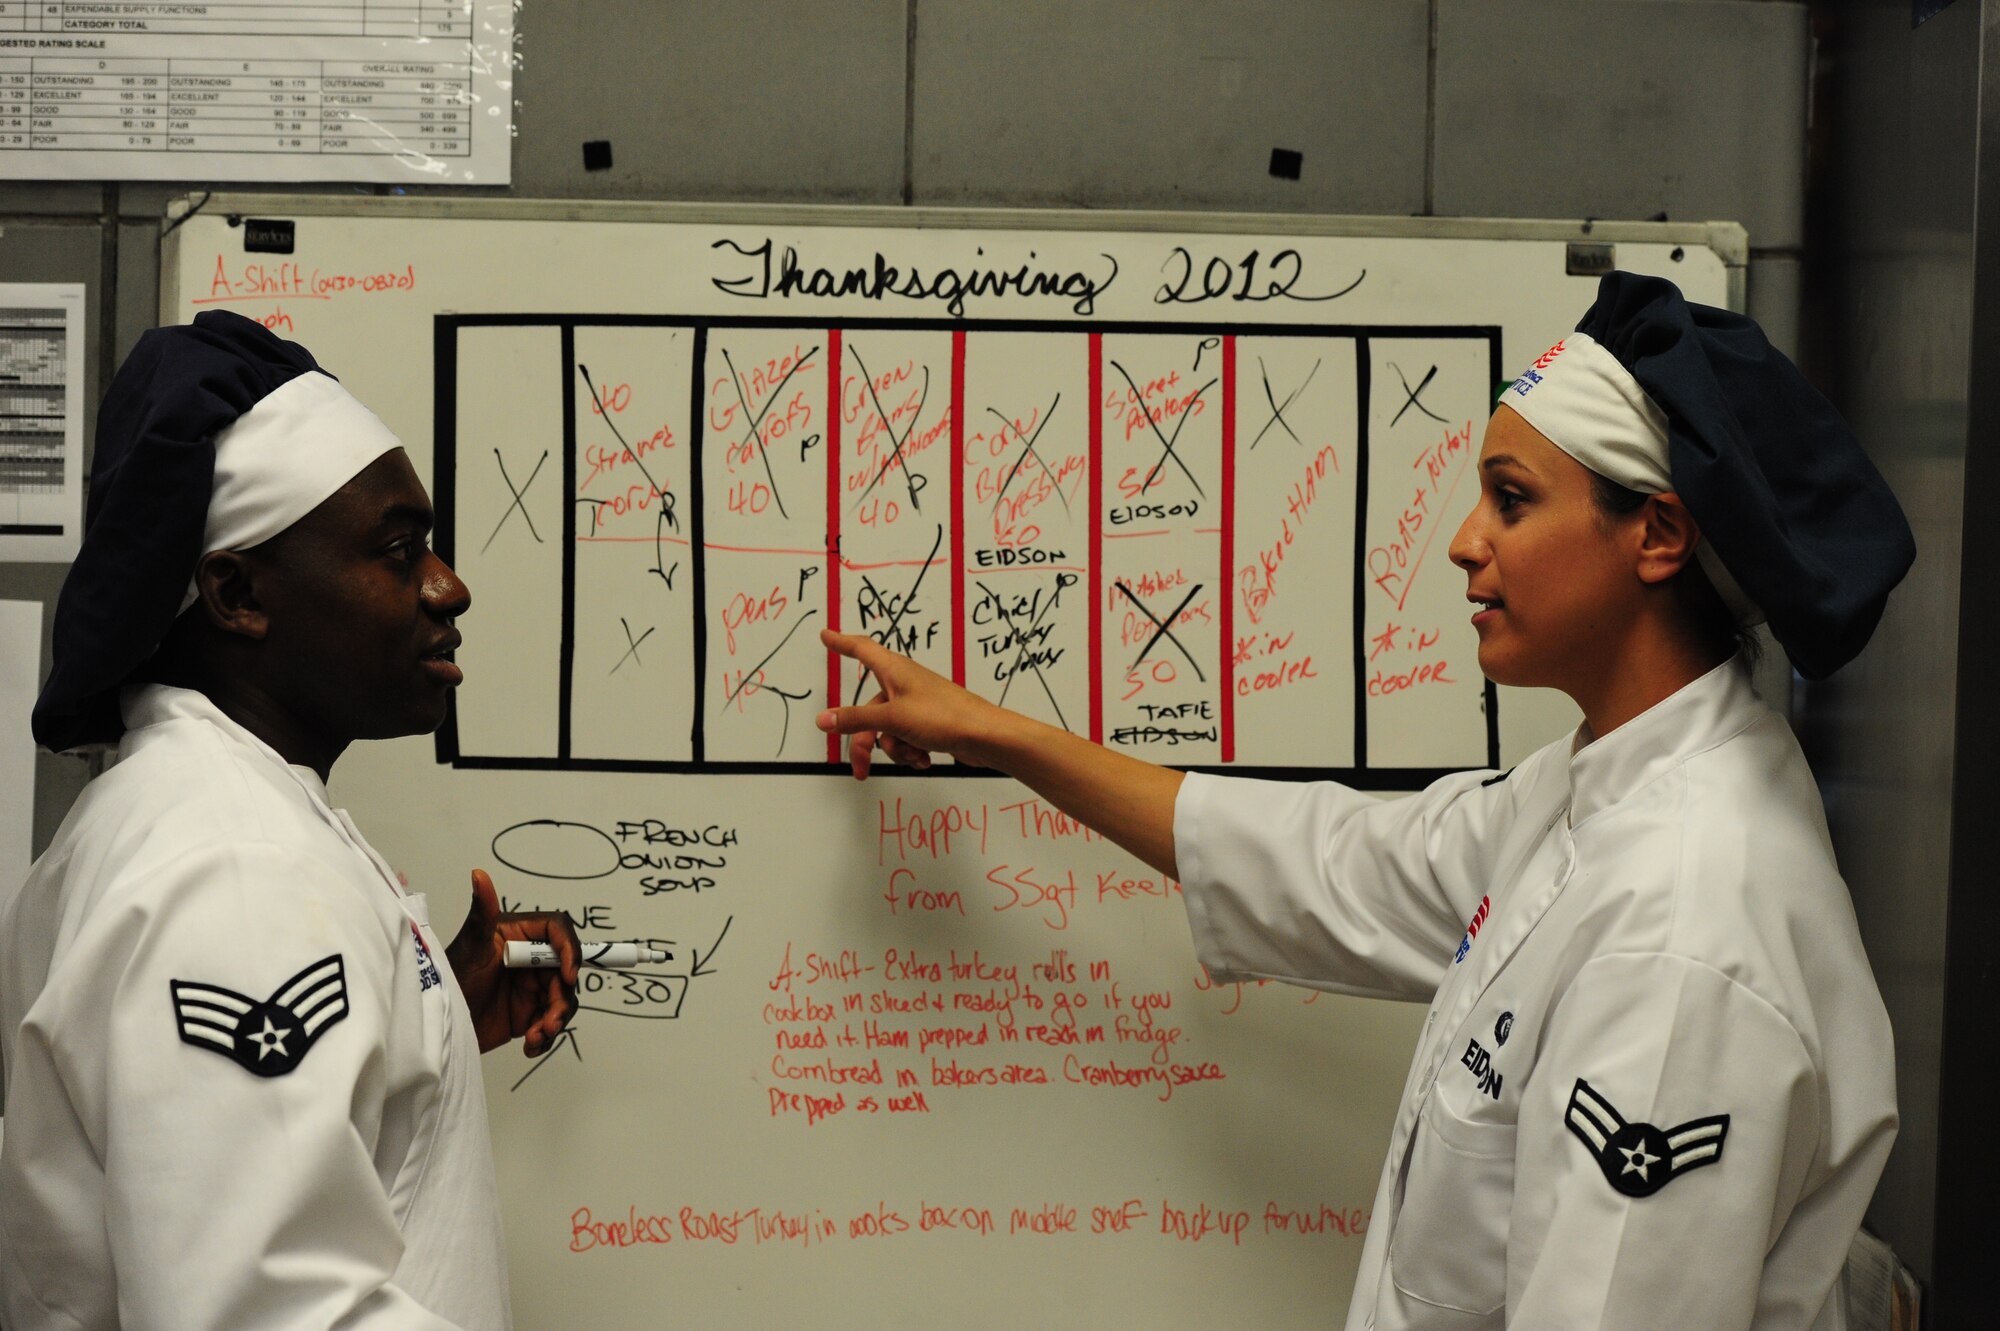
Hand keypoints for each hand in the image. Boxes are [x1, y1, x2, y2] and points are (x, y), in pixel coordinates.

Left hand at [445, 869, 579, 1055]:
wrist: (435, 1027)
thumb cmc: (448, 979)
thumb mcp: (469, 947)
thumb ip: (483, 913)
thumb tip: (479, 874)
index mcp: (518, 936)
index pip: (557, 930)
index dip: (569, 949)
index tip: (567, 975)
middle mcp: (529, 959)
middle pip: (566, 971)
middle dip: (561, 998)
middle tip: (548, 1021)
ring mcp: (530, 988)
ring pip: (562, 1000)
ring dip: (555, 1021)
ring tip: (535, 1036)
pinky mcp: (528, 1013)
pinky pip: (551, 1023)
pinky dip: (545, 1037)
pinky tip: (529, 1046)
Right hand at [815, 629, 1008, 778]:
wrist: (984, 737)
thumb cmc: (947, 716)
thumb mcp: (892, 718)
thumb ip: (856, 719)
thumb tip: (825, 719)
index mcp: (894, 670)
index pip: (861, 649)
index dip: (841, 642)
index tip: (827, 635)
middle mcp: (903, 684)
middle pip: (868, 710)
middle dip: (865, 740)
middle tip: (860, 766)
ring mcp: (915, 705)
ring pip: (886, 729)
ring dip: (895, 749)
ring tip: (913, 753)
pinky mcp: (927, 723)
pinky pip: (905, 739)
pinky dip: (910, 751)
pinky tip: (924, 757)